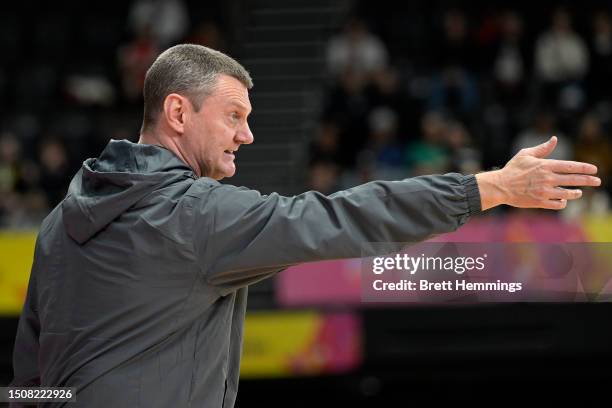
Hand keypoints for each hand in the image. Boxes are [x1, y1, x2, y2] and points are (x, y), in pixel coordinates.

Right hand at [476, 136, 600, 210]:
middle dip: (588, 180)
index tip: (594, 169)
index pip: (571, 166)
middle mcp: (547, 179)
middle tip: (597, 181)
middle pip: (574, 179)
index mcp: (545, 166)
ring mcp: (544, 191)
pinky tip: (563, 200)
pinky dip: (562, 203)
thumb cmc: (512, 169)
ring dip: (576, 193)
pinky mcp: (540, 202)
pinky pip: (558, 204)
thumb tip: (554, 139)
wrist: (500, 186)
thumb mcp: (526, 154)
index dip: (585, 168)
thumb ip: (542, 148)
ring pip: (568, 193)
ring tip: (578, 192)